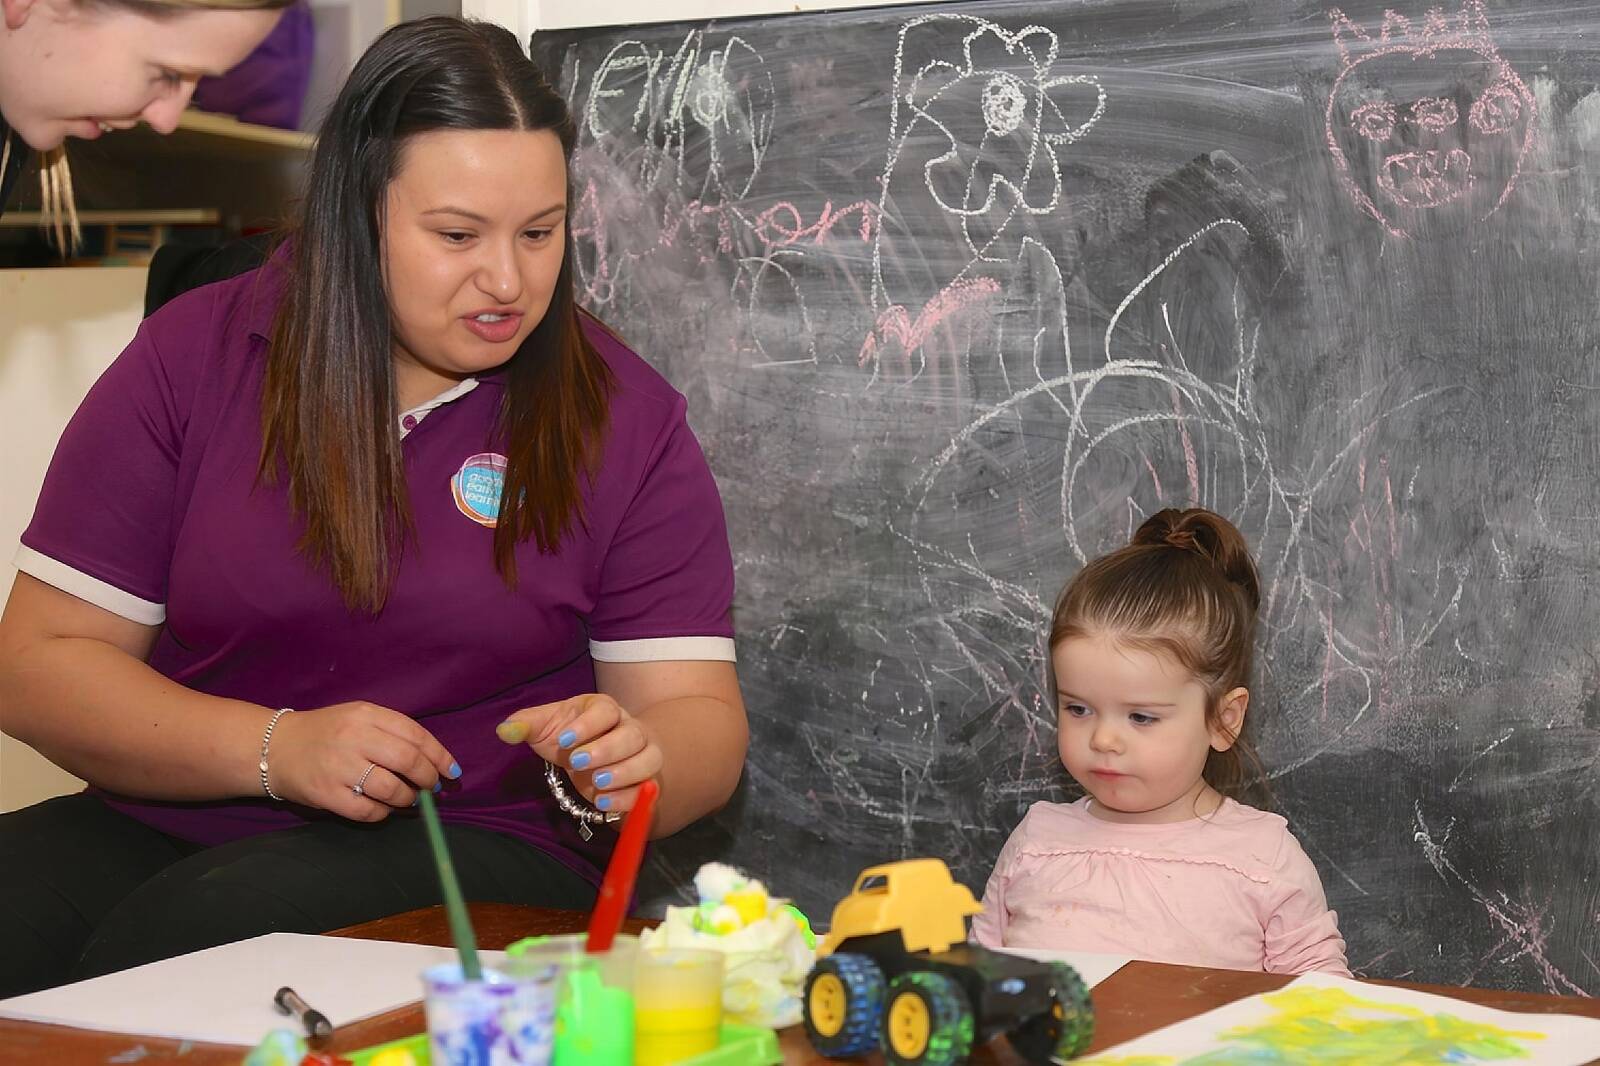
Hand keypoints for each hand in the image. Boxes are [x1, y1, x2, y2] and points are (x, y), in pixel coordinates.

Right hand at [268, 702, 459, 820]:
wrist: (274, 748)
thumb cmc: (327, 733)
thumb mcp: (358, 718)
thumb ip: (392, 733)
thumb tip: (434, 761)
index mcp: (366, 714)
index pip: (414, 734)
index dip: (439, 755)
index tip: (451, 771)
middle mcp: (353, 737)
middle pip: (407, 760)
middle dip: (428, 778)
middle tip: (431, 788)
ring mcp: (338, 767)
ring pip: (391, 789)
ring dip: (407, 798)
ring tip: (407, 799)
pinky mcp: (326, 794)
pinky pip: (367, 811)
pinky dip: (383, 813)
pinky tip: (383, 808)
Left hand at [495, 693, 661, 815]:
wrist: (597, 756)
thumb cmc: (570, 736)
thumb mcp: (545, 727)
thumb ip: (525, 725)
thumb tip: (503, 730)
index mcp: (605, 709)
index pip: (606, 711)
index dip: (587, 725)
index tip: (563, 740)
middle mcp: (631, 728)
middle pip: (633, 735)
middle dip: (607, 749)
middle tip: (577, 763)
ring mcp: (643, 754)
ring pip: (649, 759)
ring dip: (625, 772)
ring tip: (596, 783)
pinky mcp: (646, 781)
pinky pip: (647, 789)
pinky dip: (629, 798)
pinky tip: (603, 803)